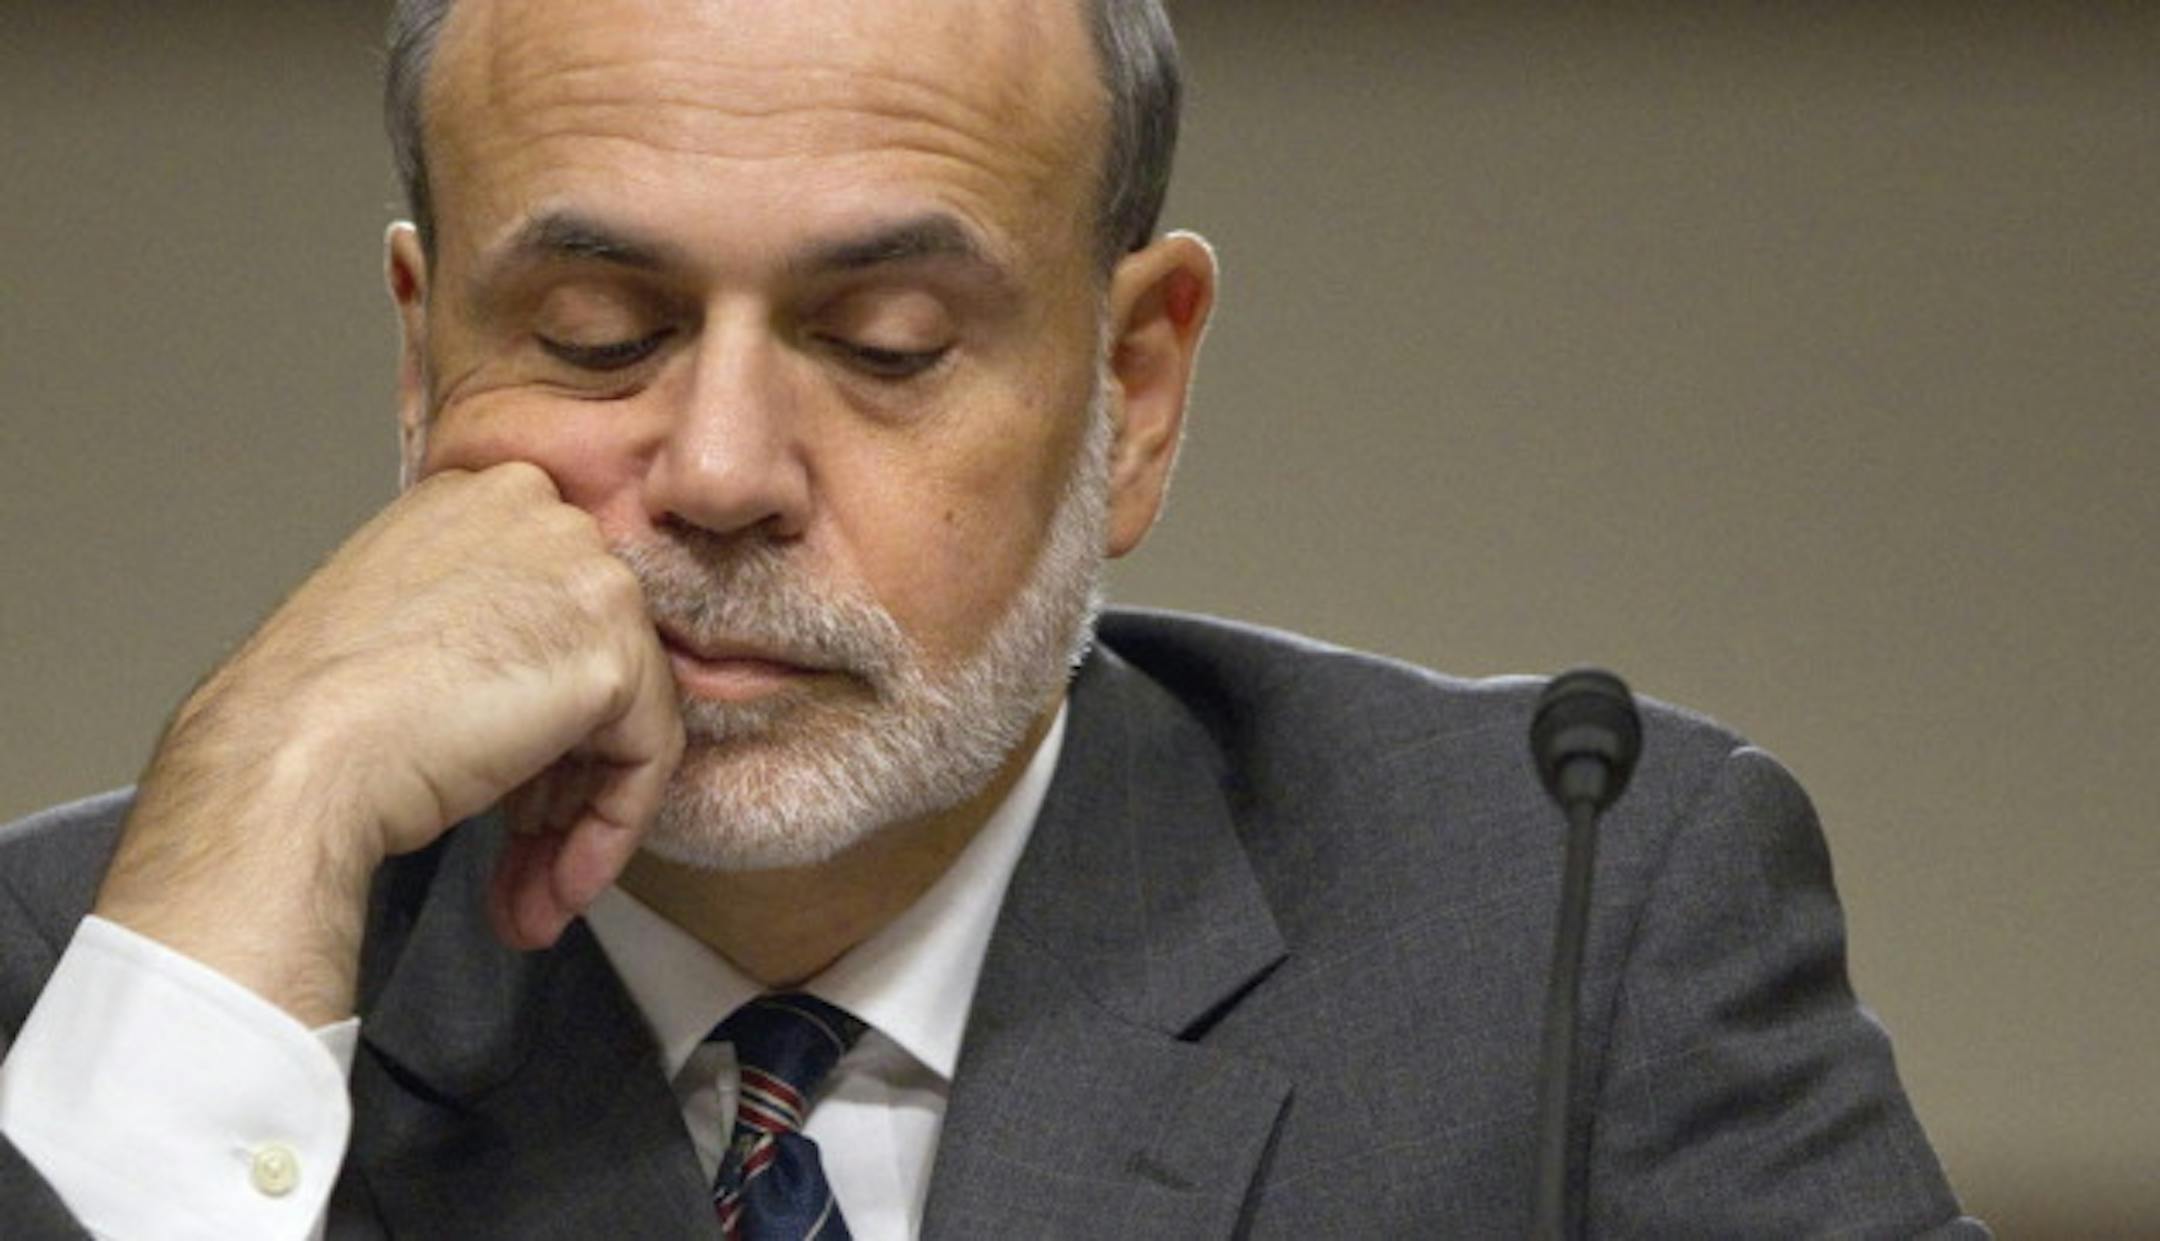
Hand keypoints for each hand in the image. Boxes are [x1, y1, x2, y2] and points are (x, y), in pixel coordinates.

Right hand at [93, 463, 682, 1024]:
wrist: (287, 763)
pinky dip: (608, 832)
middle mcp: (542, 514)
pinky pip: (645, 757)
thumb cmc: (309, 714)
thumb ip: (478, 627)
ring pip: (623, 714)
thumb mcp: (399, 626)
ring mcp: (586, 576)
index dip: (527, 708)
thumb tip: (534, 693)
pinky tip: (551, 891)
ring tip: (526, 897)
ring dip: (575, 820)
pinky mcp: (614, 654)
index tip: (501, 785)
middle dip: (557, 774)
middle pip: (588, 658)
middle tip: (518, 852)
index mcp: (478, 496)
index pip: (544, 608)